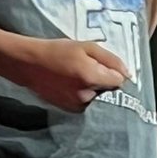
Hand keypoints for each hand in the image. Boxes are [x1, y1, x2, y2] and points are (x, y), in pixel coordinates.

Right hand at [5, 37, 128, 111]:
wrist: (29, 64)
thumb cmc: (57, 51)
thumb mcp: (86, 47)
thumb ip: (110, 60)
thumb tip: (128, 74)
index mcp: (91, 78)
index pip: (119, 81)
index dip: (113, 72)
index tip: (102, 66)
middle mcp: (86, 96)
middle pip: (109, 91)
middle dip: (103, 80)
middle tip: (87, 69)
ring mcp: (78, 106)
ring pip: (98, 98)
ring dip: (94, 88)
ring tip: (76, 76)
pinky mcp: (71, 110)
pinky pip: (87, 103)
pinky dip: (84, 94)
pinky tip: (71, 84)